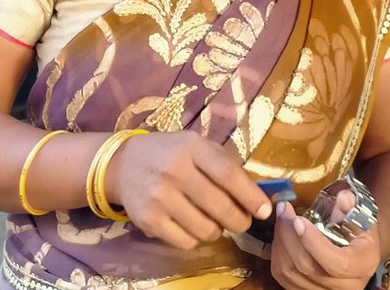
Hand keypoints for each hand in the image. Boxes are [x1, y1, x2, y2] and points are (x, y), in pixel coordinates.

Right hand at [105, 130, 270, 248]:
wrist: (123, 164)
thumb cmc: (171, 153)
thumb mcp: (198, 146)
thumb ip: (227, 166)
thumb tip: (259, 195)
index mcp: (192, 147)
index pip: (228, 174)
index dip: (251, 196)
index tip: (266, 210)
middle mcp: (174, 171)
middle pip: (220, 206)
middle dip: (240, 220)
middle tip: (243, 221)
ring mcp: (159, 197)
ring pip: (206, 229)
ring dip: (218, 230)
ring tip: (213, 219)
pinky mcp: (147, 220)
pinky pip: (186, 242)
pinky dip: (196, 238)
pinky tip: (193, 224)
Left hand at [270, 200, 380, 289]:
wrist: (357, 255)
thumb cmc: (359, 235)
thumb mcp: (363, 220)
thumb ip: (352, 209)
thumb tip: (343, 198)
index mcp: (362, 266)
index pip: (337, 263)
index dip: (314, 243)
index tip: (299, 220)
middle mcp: (344, 287)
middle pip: (306, 266)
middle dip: (289, 234)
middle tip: (284, 209)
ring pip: (289, 272)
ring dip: (280, 241)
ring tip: (281, 217)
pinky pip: (282, 277)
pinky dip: (277, 254)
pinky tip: (281, 235)